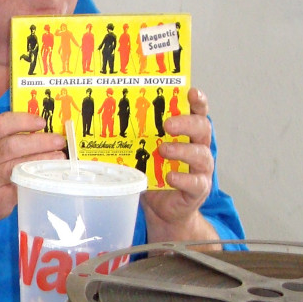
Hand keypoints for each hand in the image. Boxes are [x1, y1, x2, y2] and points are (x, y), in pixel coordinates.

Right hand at [0, 111, 65, 224]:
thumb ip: (17, 140)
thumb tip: (52, 133)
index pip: (1, 125)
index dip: (23, 121)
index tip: (42, 122)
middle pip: (12, 146)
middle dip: (39, 142)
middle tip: (59, 141)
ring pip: (16, 167)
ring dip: (41, 160)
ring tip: (60, 158)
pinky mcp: (0, 197)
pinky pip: (20, 188)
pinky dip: (36, 182)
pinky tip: (51, 178)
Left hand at [141, 88, 220, 244]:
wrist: (161, 209)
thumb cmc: (152, 175)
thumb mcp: (141, 152)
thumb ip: (132, 138)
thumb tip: (100, 125)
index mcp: (187, 134)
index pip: (198, 112)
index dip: (198, 101)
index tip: (191, 92)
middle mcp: (198, 148)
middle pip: (203, 129)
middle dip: (187, 123)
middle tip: (167, 124)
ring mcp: (201, 169)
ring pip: (202, 155)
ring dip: (182, 150)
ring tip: (163, 150)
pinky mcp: (198, 189)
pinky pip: (196, 182)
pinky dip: (183, 178)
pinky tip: (170, 176)